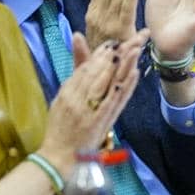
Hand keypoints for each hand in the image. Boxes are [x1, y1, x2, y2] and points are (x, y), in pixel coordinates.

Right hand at [41, 30, 146, 168]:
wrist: (59, 156)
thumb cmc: (60, 127)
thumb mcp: (61, 99)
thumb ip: (73, 75)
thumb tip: (76, 44)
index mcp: (67, 91)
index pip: (86, 68)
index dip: (101, 53)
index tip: (115, 42)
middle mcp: (77, 98)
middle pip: (99, 71)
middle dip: (116, 54)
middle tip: (132, 39)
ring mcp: (89, 110)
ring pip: (107, 82)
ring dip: (123, 64)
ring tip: (136, 49)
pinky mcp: (100, 122)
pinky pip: (114, 101)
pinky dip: (125, 86)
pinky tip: (135, 73)